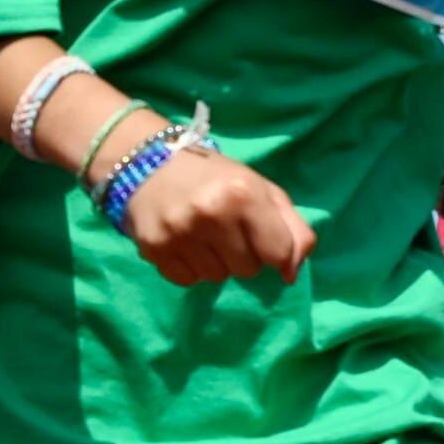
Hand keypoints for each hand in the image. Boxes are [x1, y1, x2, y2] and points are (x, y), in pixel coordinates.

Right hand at [124, 147, 314, 287]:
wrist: (150, 163)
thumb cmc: (216, 178)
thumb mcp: (262, 190)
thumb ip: (293, 230)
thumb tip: (291, 275)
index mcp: (244, 194)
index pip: (278, 254)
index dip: (273, 249)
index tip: (260, 236)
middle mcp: (211, 213)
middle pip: (247, 270)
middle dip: (242, 255)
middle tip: (225, 230)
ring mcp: (180, 232)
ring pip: (217, 278)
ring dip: (215, 262)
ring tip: (202, 236)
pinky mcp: (155, 248)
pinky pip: (188, 280)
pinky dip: (189, 268)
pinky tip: (183, 243)